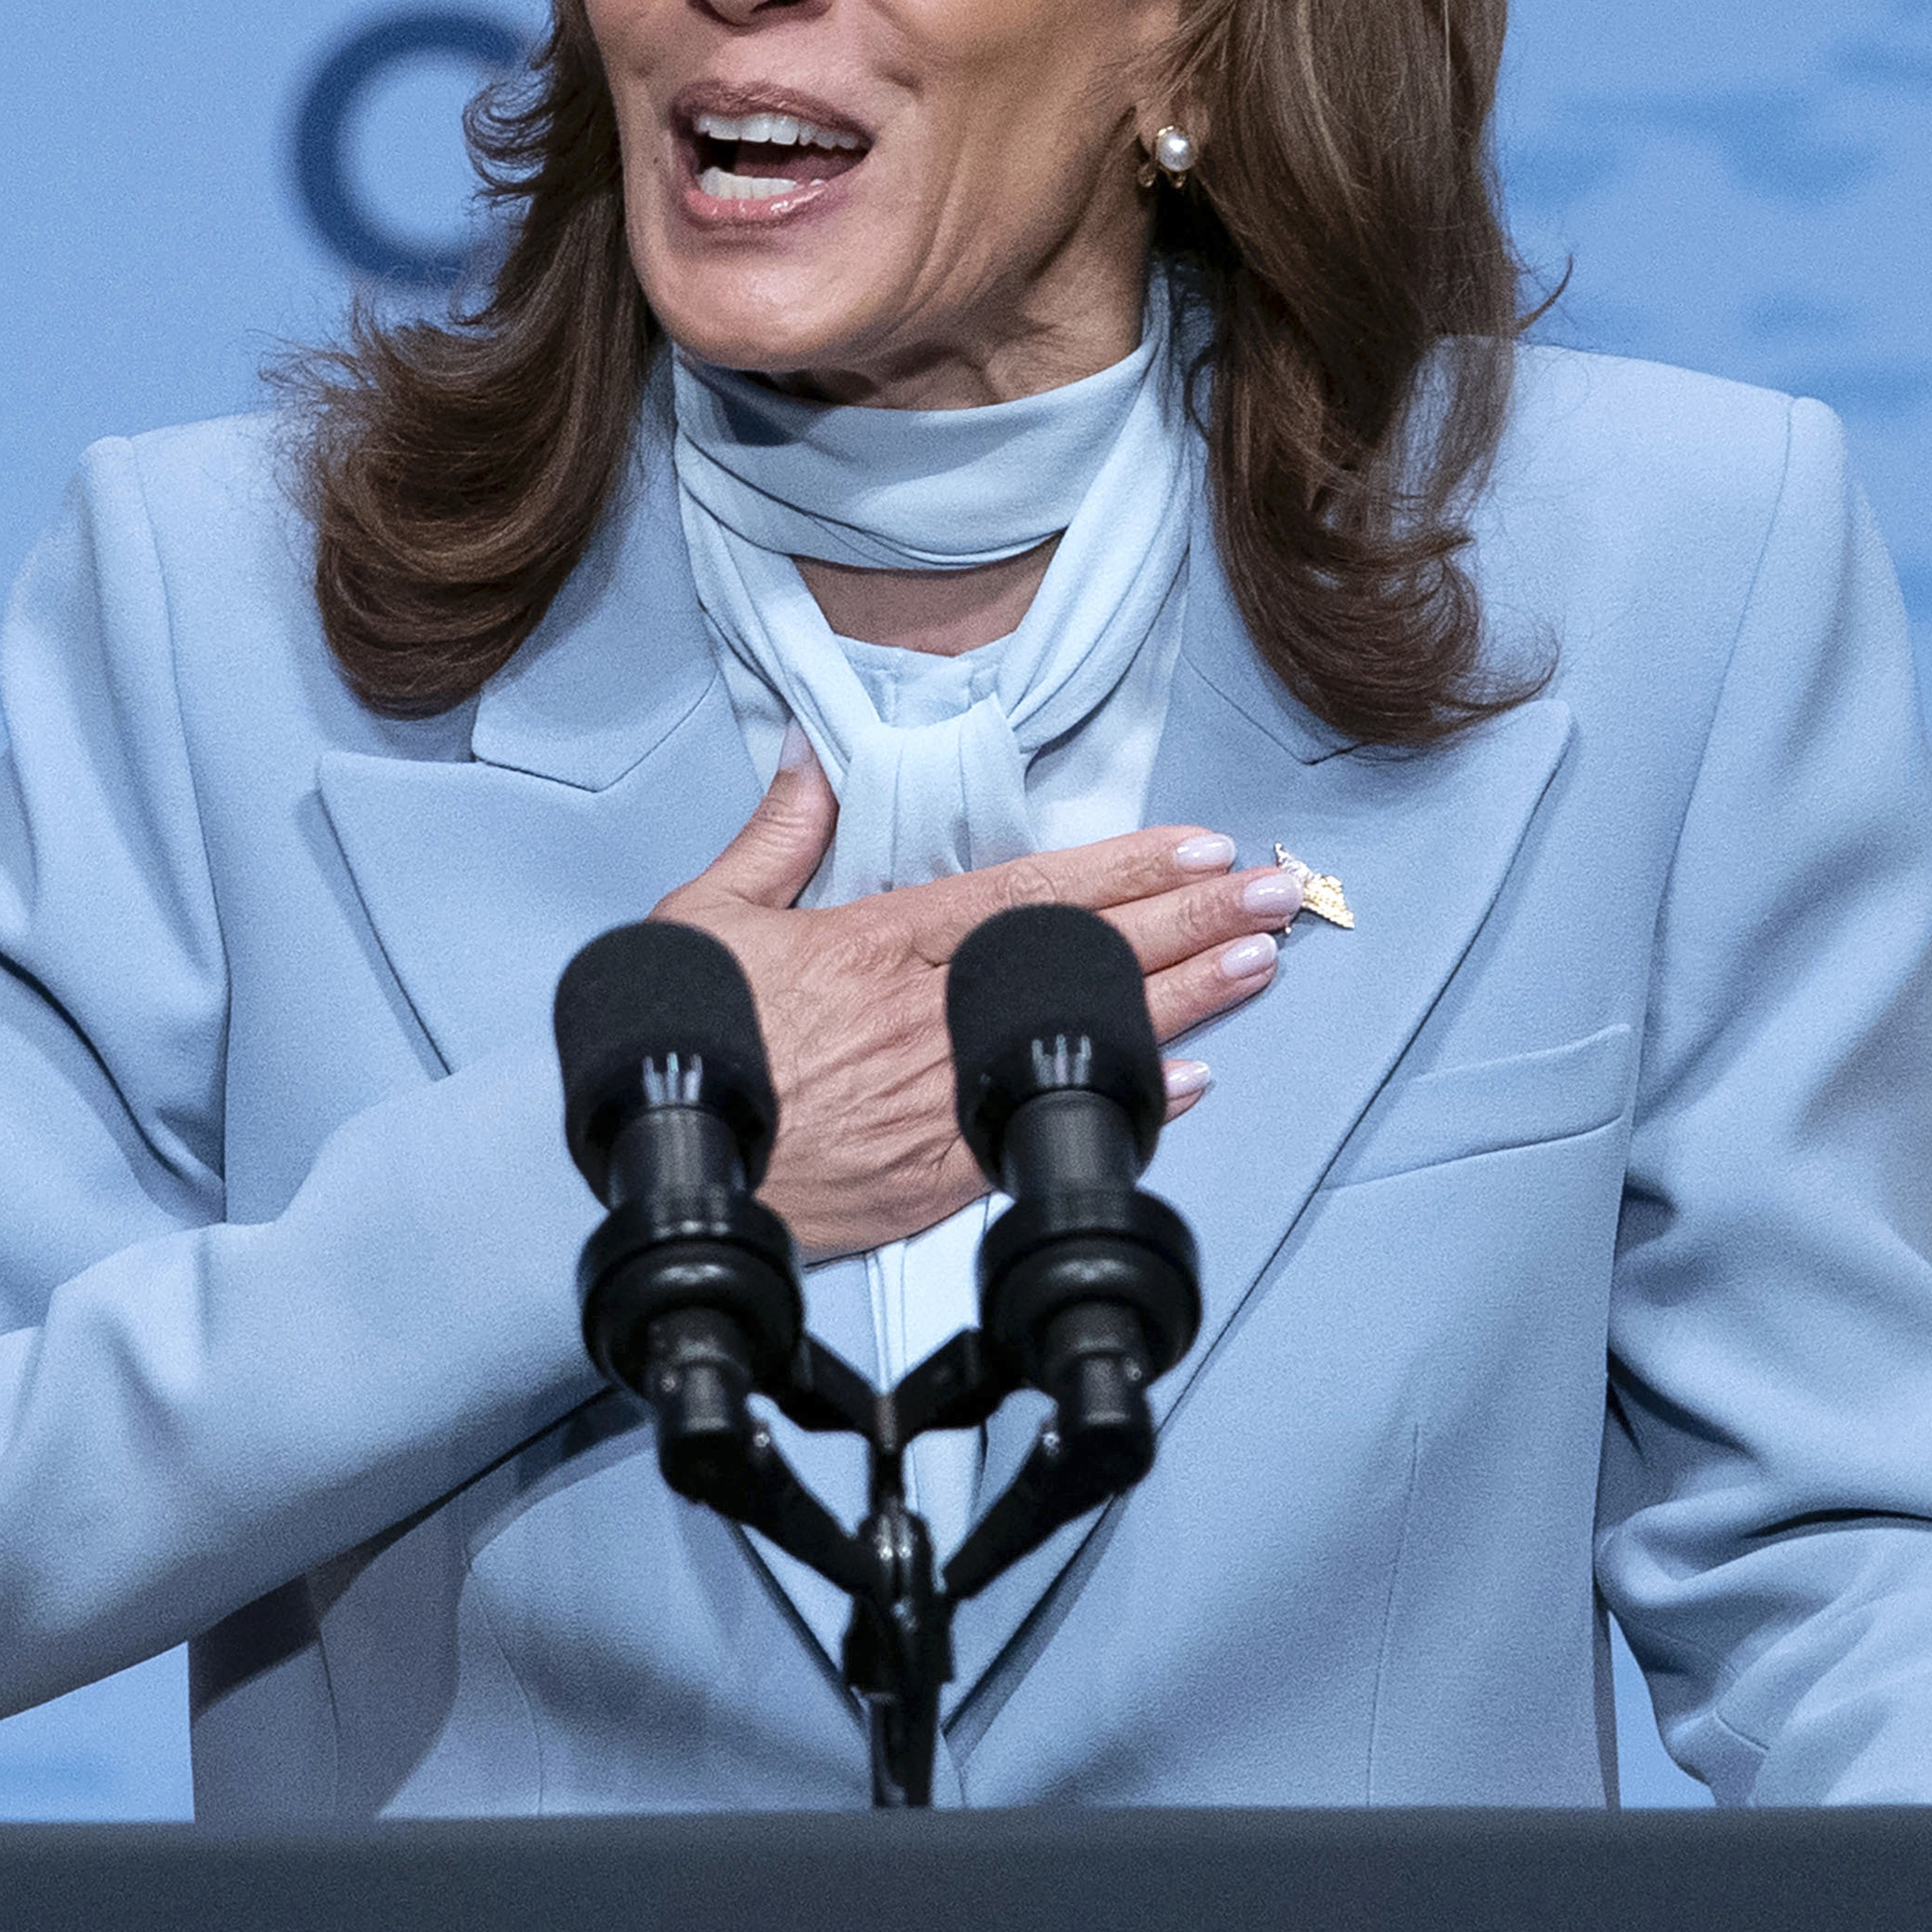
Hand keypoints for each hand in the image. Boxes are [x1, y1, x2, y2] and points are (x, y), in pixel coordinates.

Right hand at [655, 756, 1290, 1261]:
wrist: (656, 1168)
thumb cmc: (685, 1049)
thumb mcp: (705, 917)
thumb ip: (773, 836)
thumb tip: (806, 759)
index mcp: (878, 944)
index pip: (1029, 891)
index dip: (1125, 867)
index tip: (1197, 846)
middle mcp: (926, 1015)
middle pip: (1084, 956)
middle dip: (1191, 919)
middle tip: (1274, 894)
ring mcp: (941, 1096)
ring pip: (1086, 1036)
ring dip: (1186, 999)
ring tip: (1259, 963)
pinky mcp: (939, 1173)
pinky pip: (1052, 1125)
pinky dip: (1127, 1103)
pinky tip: (1190, 1079)